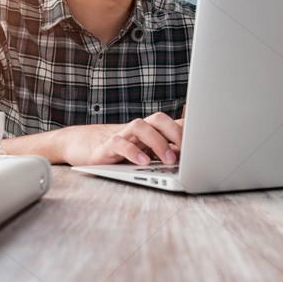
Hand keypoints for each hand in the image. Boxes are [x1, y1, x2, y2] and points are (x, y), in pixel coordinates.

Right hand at [62, 112, 183, 166]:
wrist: (80, 146)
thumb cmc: (117, 149)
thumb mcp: (142, 150)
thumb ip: (162, 149)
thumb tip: (191, 154)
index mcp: (147, 130)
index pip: (170, 122)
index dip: (186, 129)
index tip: (202, 142)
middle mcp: (136, 129)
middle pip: (157, 119)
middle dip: (175, 133)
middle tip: (187, 152)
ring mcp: (120, 135)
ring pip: (140, 126)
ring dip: (157, 142)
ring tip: (168, 160)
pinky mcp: (104, 147)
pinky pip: (119, 143)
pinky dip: (132, 151)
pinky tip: (143, 162)